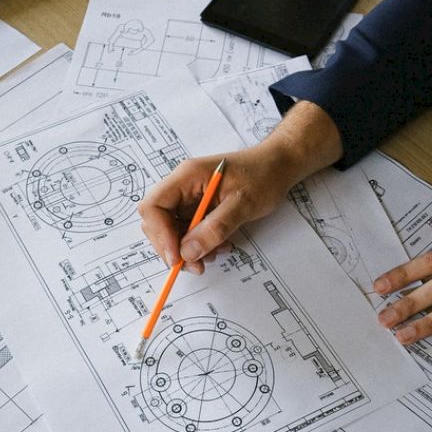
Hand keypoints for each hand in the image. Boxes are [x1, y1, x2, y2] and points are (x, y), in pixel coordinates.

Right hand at [138, 101, 342, 273]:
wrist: (277, 166)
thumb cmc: (263, 175)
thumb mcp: (242, 204)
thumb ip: (215, 228)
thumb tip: (188, 253)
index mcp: (187, 176)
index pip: (154, 206)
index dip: (160, 234)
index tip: (177, 256)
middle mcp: (182, 186)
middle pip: (157, 221)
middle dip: (172, 247)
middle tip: (196, 265)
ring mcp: (189, 197)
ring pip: (171, 230)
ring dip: (187, 249)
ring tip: (214, 254)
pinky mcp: (197, 208)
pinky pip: (188, 231)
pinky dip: (199, 244)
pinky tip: (218, 246)